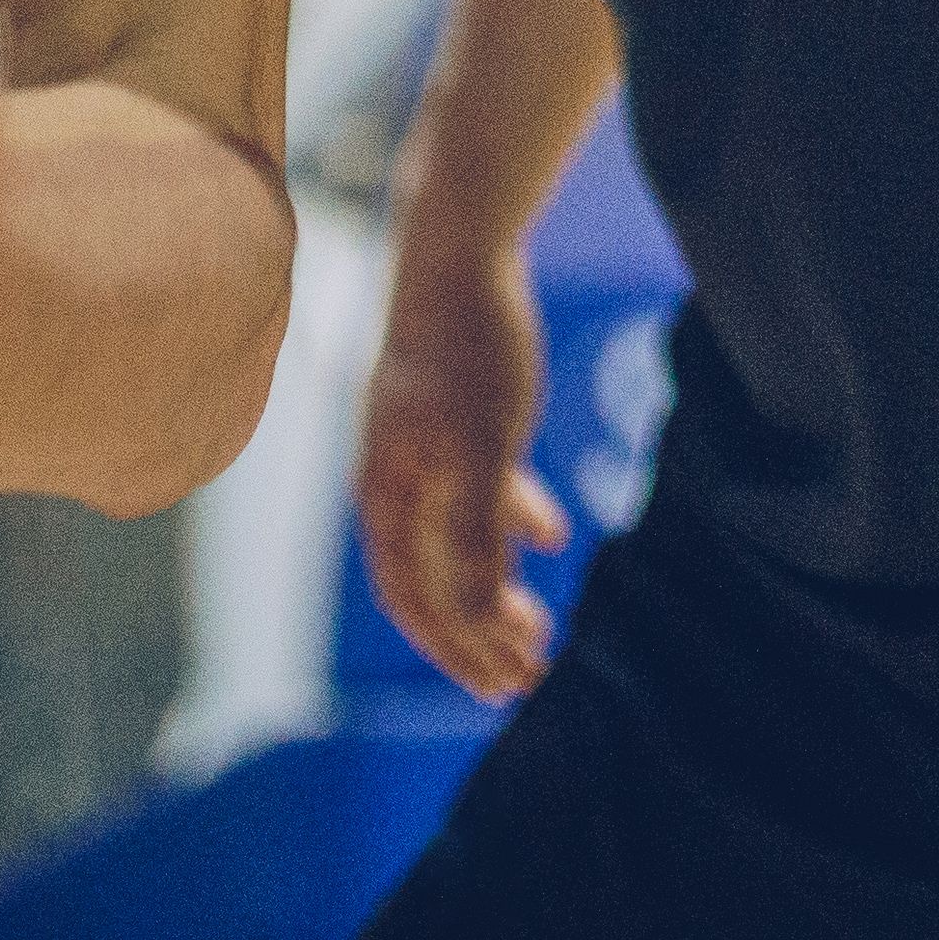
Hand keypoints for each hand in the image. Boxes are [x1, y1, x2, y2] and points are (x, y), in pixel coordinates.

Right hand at [356, 241, 567, 703]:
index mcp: (385, 499)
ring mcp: (418, 452)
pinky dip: (510, 520)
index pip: (415, 601)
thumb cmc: (467, 351)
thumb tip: (478, 616)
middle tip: (529, 674)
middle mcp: (391, 484)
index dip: (459, 651)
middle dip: (478, 636)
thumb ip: (475, 531)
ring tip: (539, 620)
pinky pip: (476, 492)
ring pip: (453, 544)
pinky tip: (553, 529)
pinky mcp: (449, 420)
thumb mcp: (481, 447)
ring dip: (494, 589)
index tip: (506, 685)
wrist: (458, 254)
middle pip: (430, 584)